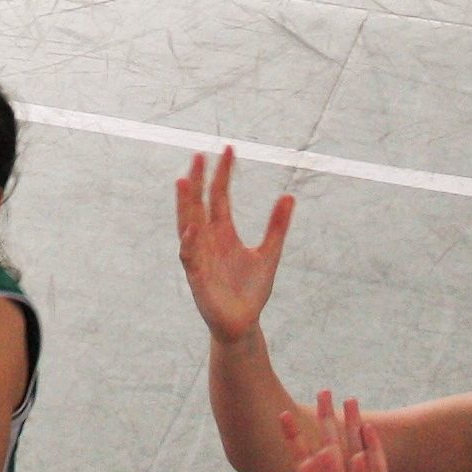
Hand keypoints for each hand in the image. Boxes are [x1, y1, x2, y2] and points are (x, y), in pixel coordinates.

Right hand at [176, 147, 292, 343]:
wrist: (244, 323)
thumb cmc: (251, 289)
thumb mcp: (269, 253)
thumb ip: (277, 226)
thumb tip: (289, 196)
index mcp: (223, 232)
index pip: (219, 196)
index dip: (224, 173)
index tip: (229, 149)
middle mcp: (207, 240)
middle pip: (199, 204)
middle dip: (198, 181)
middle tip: (199, 155)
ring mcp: (199, 256)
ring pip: (188, 224)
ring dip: (185, 204)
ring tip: (183, 182)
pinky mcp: (197, 277)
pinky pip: (190, 256)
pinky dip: (189, 242)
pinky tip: (192, 227)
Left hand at [283, 393, 391, 471]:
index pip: (302, 458)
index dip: (293, 436)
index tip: (284, 414)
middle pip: (331, 444)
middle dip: (326, 418)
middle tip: (323, 391)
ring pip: (355, 449)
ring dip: (353, 424)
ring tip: (350, 399)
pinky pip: (378, 467)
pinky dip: (375, 448)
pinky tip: (369, 427)